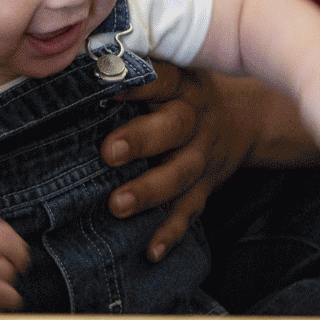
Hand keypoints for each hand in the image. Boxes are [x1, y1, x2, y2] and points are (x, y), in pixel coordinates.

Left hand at [101, 62, 263, 261]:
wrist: (243, 120)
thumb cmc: (182, 96)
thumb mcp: (170, 75)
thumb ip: (132, 76)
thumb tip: (76, 68)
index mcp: (183, 86)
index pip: (163, 79)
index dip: (139, 84)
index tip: (109, 88)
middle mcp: (196, 121)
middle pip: (174, 128)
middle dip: (142, 140)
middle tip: (109, 152)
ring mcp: (202, 158)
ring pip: (180, 174)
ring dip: (150, 191)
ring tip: (118, 205)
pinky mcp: (204, 189)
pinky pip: (189, 212)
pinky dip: (171, 233)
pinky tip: (150, 251)